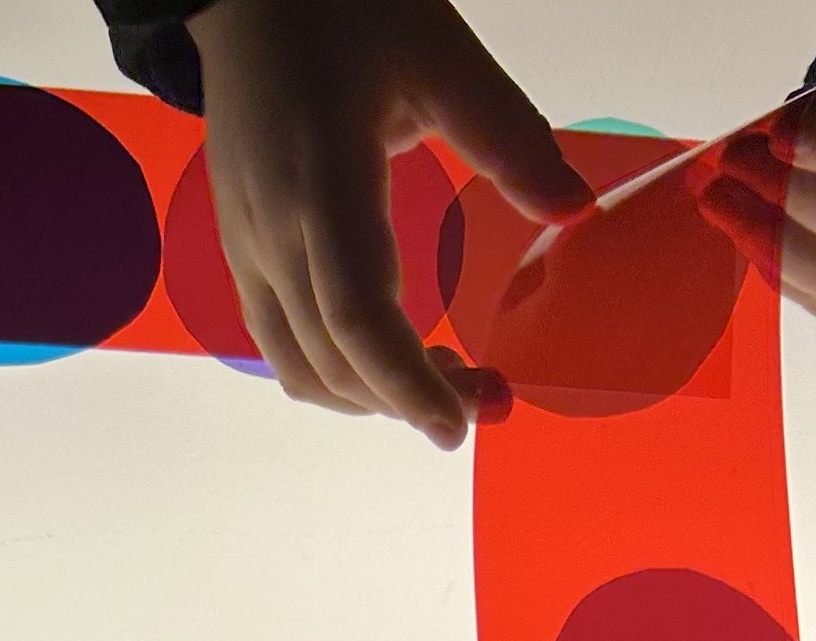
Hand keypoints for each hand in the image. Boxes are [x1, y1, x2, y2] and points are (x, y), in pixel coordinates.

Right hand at [193, 0, 588, 446]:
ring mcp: (246, 248)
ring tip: (440, 379)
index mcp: (321, 182)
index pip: (360, 318)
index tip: (461, 424)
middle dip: (410, 401)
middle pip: (335, 364)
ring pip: (302, 370)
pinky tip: (390, 355)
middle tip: (488, 398)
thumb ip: (509, 134)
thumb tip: (575, 208)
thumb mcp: (439, 54)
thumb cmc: (340, 8)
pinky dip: (340, 372)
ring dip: (372, 397)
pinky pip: (282, 345)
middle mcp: (271, 231)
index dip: (408, 386)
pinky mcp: (240, 252)